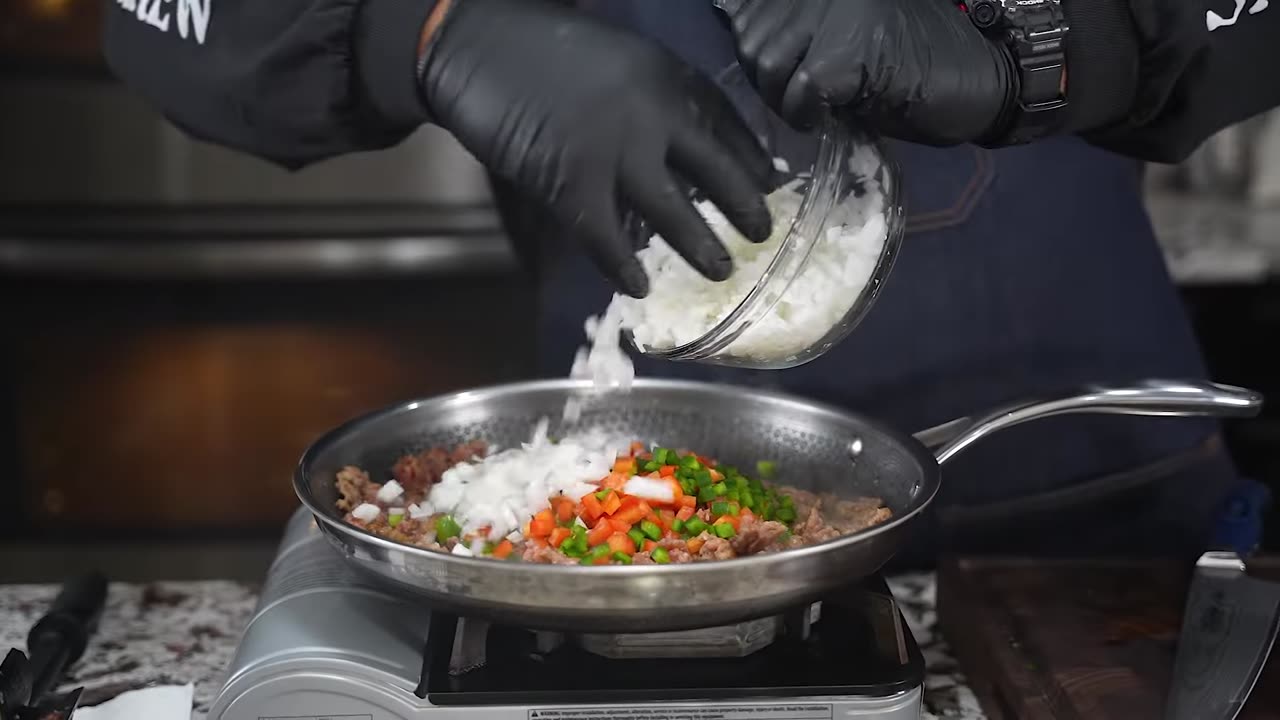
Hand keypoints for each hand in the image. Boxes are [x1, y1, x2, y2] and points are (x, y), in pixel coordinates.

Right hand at [421, 0, 773, 296]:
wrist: (480, 44)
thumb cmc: (544, 47)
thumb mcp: (620, 57)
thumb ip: (653, 96)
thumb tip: (684, 142)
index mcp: (667, 75)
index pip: (728, 122)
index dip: (751, 159)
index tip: (770, 184)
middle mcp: (652, 113)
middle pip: (716, 169)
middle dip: (744, 206)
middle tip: (762, 235)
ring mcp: (614, 150)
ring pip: (673, 210)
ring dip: (699, 245)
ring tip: (720, 271)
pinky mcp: (571, 182)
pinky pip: (607, 236)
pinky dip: (623, 265)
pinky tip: (638, 286)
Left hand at [724, 0, 1014, 145]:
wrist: (983, 75)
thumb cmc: (910, 62)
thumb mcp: (839, 38)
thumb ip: (794, 34)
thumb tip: (744, 44)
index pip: (746, 13)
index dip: (755, 51)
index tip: (784, 74)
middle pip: (750, 41)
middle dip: (768, 81)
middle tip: (804, 98)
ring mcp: (840, 9)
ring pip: (766, 64)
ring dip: (786, 99)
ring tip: (820, 105)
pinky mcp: (855, 48)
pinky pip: (801, 88)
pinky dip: (805, 112)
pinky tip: (829, 115)